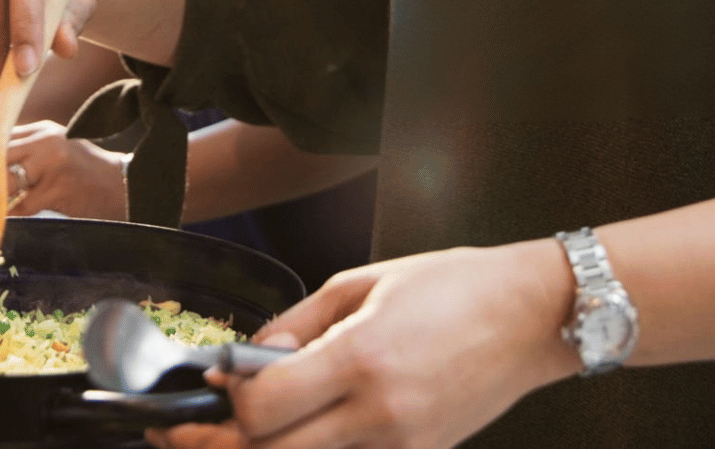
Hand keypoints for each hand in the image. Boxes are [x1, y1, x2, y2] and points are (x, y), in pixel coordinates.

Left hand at [5, 121, 126, 217]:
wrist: (122, 187)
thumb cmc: (84, 172)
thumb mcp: (56, 149)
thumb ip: (26, 150)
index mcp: (43, 130)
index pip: (0, 137)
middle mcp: (47, 142)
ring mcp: (53, 165)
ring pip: (8, 181)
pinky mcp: (58, 189)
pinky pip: (23, 205)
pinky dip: (11, 214)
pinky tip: (4, 220)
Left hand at [147, 242, 577, 448]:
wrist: (533, 317)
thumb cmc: (454, 286)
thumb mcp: (364, 282)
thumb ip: (299, 322)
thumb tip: (249, 356)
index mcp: (363, 359)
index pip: (265, 406)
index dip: (226, 399)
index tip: (212, 380)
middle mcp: (381, 413)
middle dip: (220, 446)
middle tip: (181, 435)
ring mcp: (402, 444)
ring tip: (228, 435)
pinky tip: (290, 433)